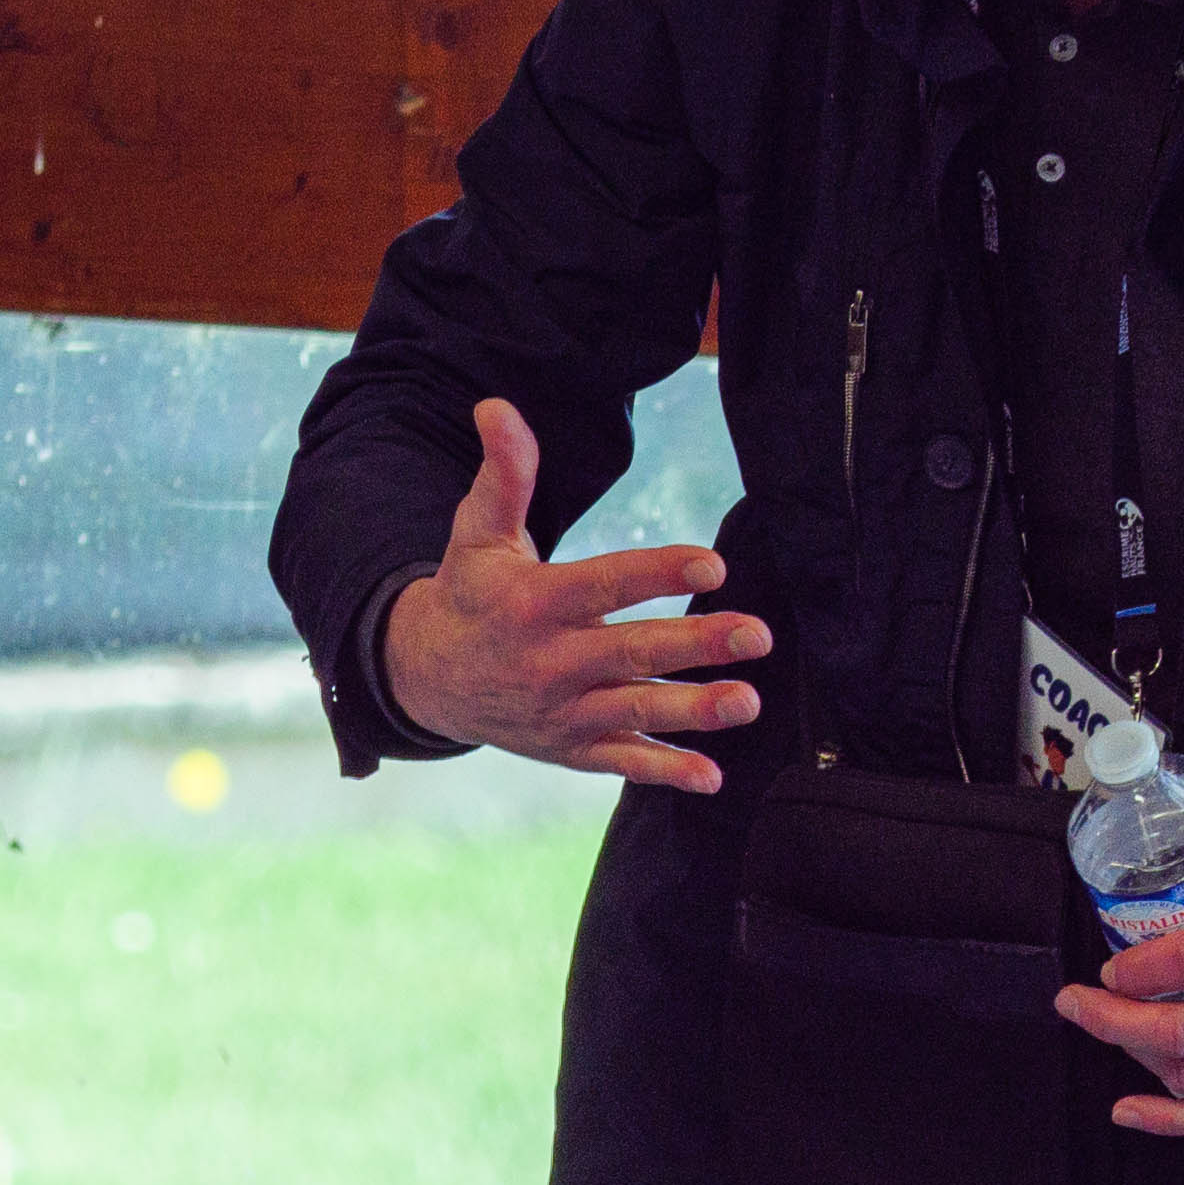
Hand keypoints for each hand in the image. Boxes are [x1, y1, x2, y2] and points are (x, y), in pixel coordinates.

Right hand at [377, 398, 767, 791]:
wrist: (427, 678)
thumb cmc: (470, 592)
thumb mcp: (476, 532)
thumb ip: (503, 474)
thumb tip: (496, 406)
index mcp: (534, 604)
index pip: (603, 585)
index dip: (657, 574)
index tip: (712, 565)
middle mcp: (550, 662)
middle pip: (631, 653)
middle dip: (696, 646)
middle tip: (756, 635)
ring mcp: (562, 711)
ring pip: (635, 713)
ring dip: (694, 712)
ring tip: (748, 702)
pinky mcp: (571, 748)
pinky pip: (622, 763)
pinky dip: (665, 773)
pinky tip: (712, 777)